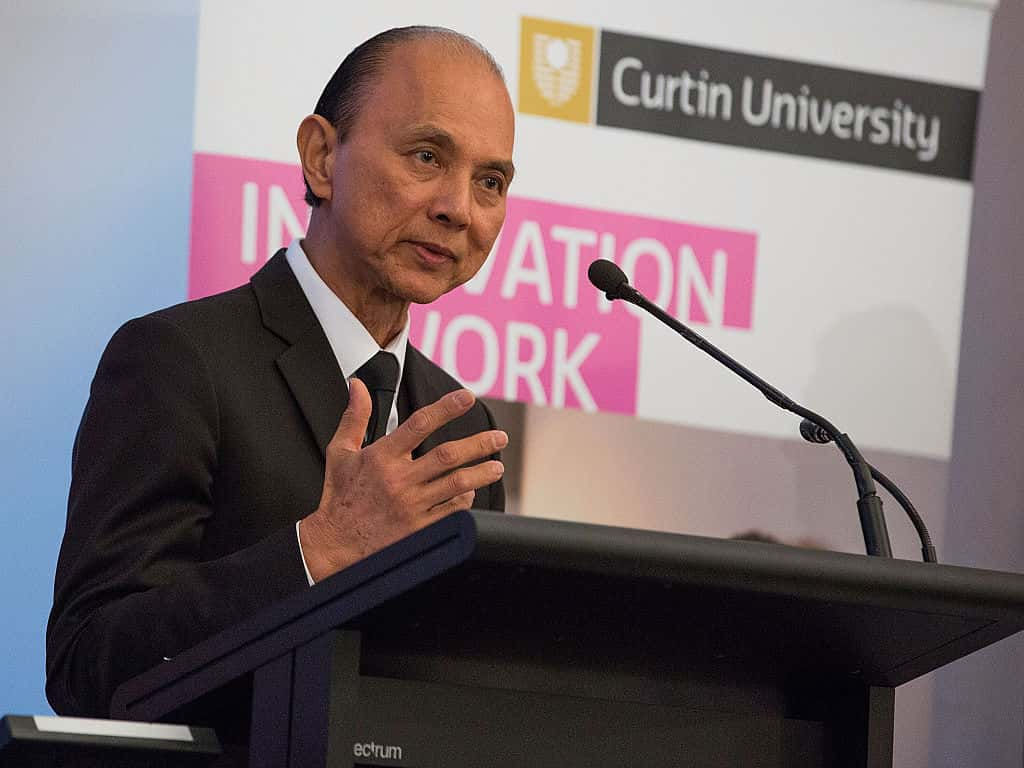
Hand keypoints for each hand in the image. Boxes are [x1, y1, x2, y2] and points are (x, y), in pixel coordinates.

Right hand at [298, 379, 506, 581]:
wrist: (333, 545)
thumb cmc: (338, 497)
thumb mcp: (340, 453)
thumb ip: (354, 417)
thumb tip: (357, 386)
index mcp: (381, 457)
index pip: (420, 424)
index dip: (446, 407)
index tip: (467, 397)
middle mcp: (398, 481)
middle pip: (448, 455)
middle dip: (479, 444)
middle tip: (499, 437)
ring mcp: (410, 506)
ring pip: (457, 485)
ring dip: (481, 473)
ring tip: (497, 467)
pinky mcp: (418, 529)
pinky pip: (451, 512)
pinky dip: (465, 501)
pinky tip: (472, 494)